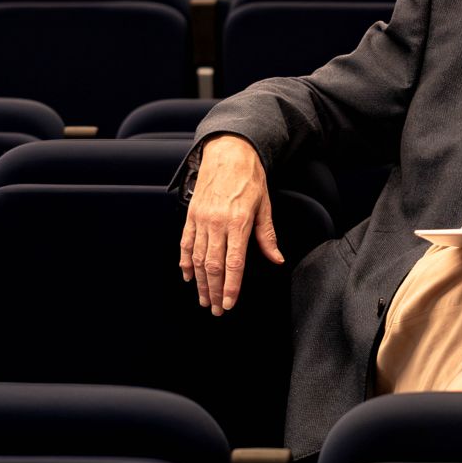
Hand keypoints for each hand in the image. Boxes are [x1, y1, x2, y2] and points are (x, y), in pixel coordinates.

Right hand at [178, 134, 282, 315]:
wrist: (228, 152)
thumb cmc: (250, 178)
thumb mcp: (264, 205)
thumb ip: (267, 236)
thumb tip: (276, 259)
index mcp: (238, 222)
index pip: (234, 262)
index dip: (232, 286)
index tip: (230, 303)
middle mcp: (217, 222)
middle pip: (213, 265)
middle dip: (215, 291)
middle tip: (217, 310)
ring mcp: (201, 219)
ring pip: (197, 258)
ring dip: (200, 283)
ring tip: (204, 300)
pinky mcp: (191, 215)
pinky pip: (185, 243)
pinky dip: (185, 262)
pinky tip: (188, 276)